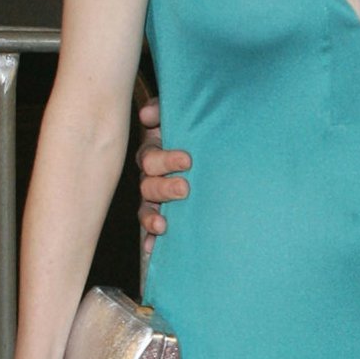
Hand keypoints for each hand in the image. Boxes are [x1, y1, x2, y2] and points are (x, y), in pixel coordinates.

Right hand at [135, 95, 190, 252]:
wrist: (213, 142)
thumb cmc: (194, 126)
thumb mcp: (180, 115)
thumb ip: (163, 110)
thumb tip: (146, 115)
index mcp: (154, 152)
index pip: (150, 158)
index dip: (165, 160)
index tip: (187, 161)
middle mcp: (151, 176)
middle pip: (148, 185)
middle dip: (164, 188)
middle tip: (184, 189)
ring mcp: (156, 197)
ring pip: (147, 208)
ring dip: (152, 217)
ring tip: (163, 225)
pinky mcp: (165, 213)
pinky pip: (152, 228)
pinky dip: (151, 238)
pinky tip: (152, 249)